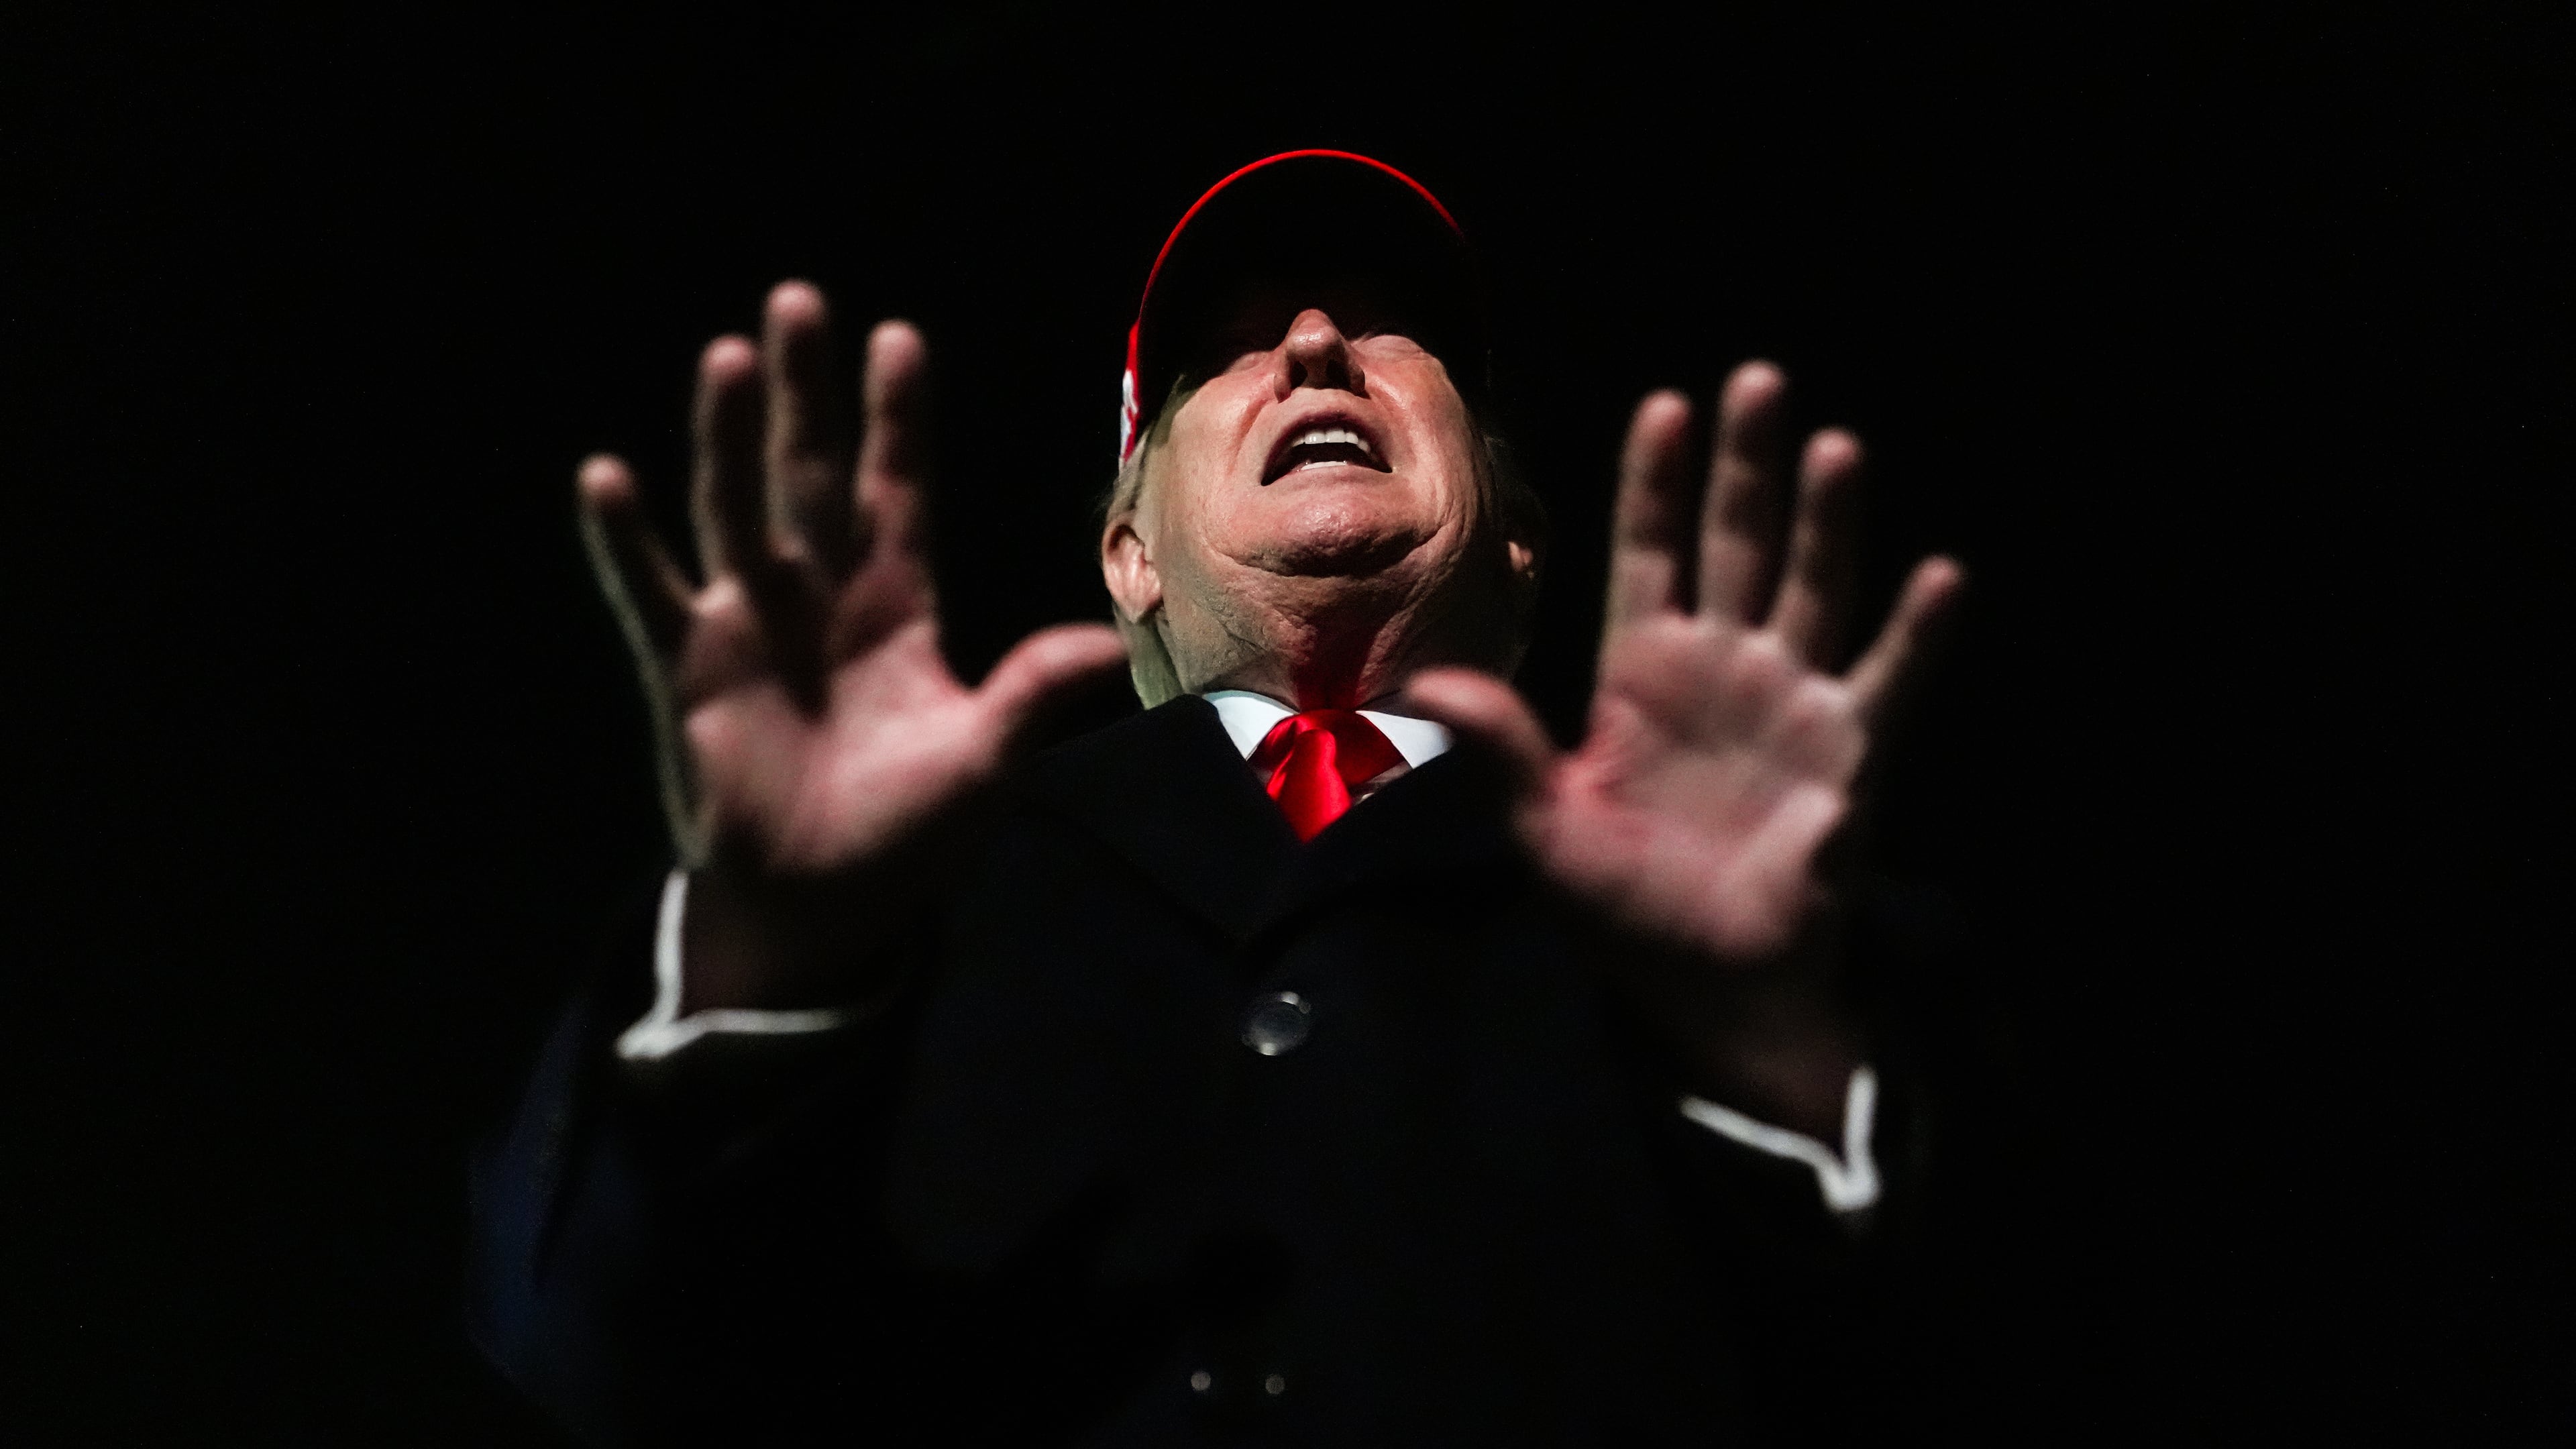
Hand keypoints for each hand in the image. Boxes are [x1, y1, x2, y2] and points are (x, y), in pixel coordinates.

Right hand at [579, 283, 1125, 1010]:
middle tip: (798, 301)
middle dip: (806, 393)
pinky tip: (606, 477)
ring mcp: (748, 624)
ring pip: (734, 508)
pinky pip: (651, 592)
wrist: (825, 910)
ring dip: (725, 437)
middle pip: (812, 473)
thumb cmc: (909, 835)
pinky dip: (627, 541)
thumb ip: (1030, 695)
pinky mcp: (689, 669)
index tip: (899, 338)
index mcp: (898, 605)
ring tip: (724, 356)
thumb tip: (1109, 647)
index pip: (899, 491)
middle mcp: (820, 595)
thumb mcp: (983, 763)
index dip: (899, 420)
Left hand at [1411, 363, 1958, 1127]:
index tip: (1666, 405)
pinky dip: (1914, 632)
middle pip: (1736, 546)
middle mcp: (1722, 669)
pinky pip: (1887, 682)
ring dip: (1825, 521)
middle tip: (1759, 380)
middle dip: (1745, 468)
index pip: (1649, 555)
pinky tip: (1938, 575)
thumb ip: (1503, 748)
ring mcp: (1791, 704)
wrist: (1706, 989)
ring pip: (1812, 590)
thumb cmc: (1623, 912)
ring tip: (1834, 446)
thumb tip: (1424, 683)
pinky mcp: (1849, 755)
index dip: (1656, 485)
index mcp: (1641, 675)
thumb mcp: (1544, 829)